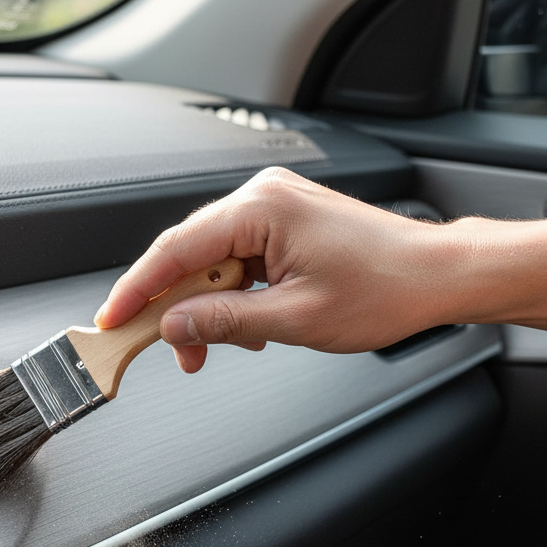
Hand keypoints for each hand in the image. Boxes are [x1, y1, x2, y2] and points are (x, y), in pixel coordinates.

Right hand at [93, 167, 452, 372]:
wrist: (434, 276)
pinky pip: (239, 259)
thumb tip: (174, 325)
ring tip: (216, 345)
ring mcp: (276, 207)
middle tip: (169, 349)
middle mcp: (264, 197)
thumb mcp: (294, 318)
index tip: (113, 317)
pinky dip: (233, 294)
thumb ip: (225, 321)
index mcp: (262, 208)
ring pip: (213, 260)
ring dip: (208, 305)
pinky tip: (245, 324)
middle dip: (175, 306)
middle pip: (190, 253)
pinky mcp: (286, 223)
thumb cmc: (384, 287)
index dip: (138, 289)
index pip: (176, 249)